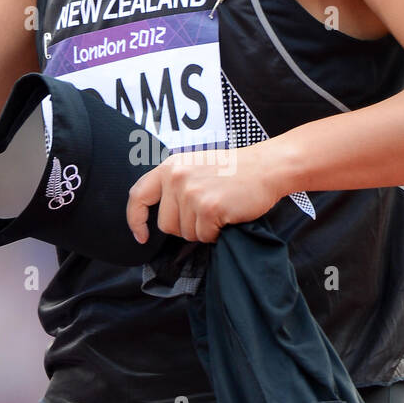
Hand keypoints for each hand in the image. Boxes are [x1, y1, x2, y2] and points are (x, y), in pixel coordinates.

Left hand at [126, 139, 285, 243]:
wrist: (267, 167)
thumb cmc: (235, 170)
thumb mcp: (196, 166)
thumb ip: (174, 184)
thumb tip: (160, 216)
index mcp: (170, 167)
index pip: (138, 196)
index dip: (136, 219)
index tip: (140, 235)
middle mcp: (177, 178)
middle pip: (166, 224)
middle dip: (185, 227)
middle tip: (207, 210)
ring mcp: (192, 193)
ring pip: (186, 233)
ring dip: (203, 230)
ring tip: (220, 208)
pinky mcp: (209, 208)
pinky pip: (204, 236)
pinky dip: (217, 233)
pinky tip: (228, 215)